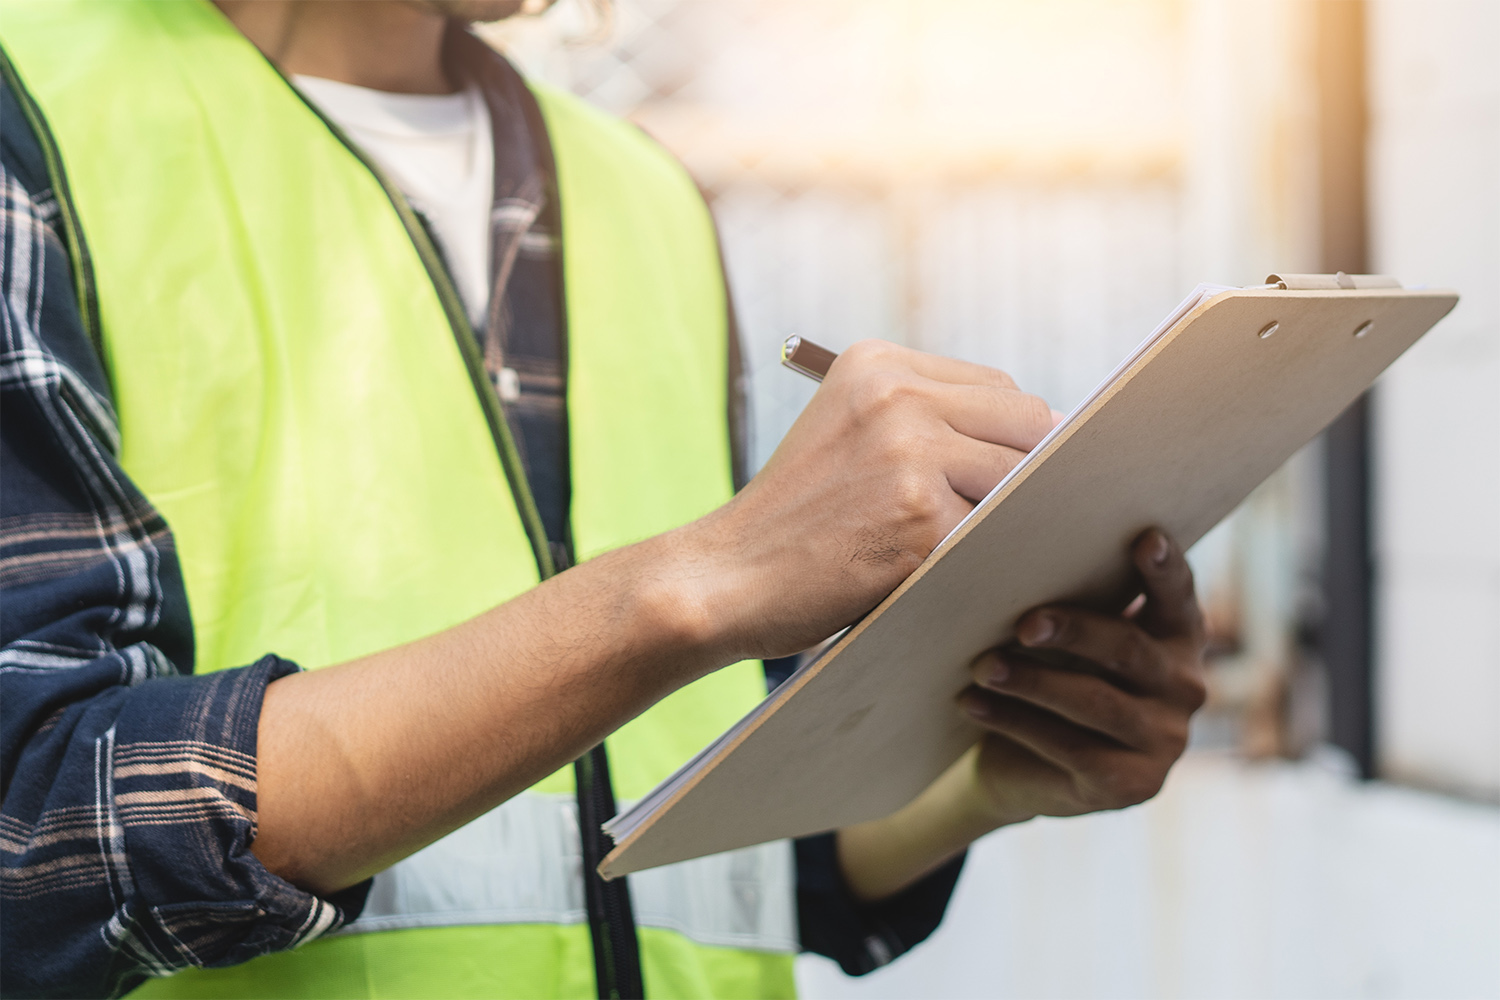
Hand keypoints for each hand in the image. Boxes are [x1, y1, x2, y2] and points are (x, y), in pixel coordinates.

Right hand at [681, 339, 1055, 660]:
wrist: (726, 576)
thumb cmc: (796, 517)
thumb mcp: (848, 431)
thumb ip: (928, 416)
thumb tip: (1051, 434)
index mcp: (877, 363)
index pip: (1001, 387)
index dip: (1010, 439)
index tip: (992, 478)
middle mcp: (897, 394)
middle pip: (1028, 423)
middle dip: (1022, 474)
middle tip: (987, 518)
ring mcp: (911, 454)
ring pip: (1023, 479)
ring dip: (1003, 518)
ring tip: (956, 544)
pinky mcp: (922, 518)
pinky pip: (996, 534)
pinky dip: (980, 558)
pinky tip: (939, 571)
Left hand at [958, 529, 1207, 824]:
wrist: (1021, 765)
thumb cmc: (1049, 677)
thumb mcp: (1067, 640)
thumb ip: (1071, 604)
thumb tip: (1021, 562)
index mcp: (1177, 638)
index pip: (1178, 596)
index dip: (1164, 568)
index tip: (1144, 537)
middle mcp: (1184, 687)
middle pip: (1128, 648)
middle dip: (1073, 630)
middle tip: (1023, 623)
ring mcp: (1165, 740)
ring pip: (1095, 702)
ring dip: (1031, 681)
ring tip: (981, 665)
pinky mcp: (1132, 785)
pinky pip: (1071, 748)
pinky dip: (1015, 722)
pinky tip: (973, 703)